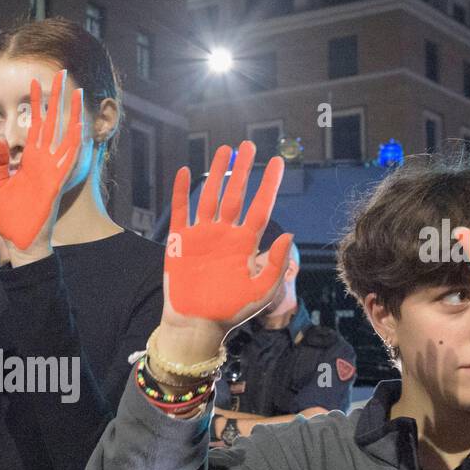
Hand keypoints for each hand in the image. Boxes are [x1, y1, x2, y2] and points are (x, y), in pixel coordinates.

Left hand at [0, 70, 82, 253]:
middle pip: (51, 123)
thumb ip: (1, 162)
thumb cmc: (13, 218)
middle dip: (55, 98)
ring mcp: (50, 172)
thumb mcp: (1, 184)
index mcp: (30, 161)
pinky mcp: (54, 185)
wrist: (22, 243)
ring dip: (68, 114)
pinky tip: (79, 127)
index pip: (35, 125)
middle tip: (61, 72)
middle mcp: (43, 163)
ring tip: (74, 90)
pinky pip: (66, 162)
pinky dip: (73, 144)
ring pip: (62, 136)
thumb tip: (0, 138)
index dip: (36, 103)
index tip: (37, 80)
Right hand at [162, 142, 292, 342]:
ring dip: (216, 173)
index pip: (260, 207)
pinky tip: (185, 172)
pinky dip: (181, 192)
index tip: (276, 162)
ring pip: (210, 196)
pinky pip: (181, 211)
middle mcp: (225, 234)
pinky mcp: (180, 241)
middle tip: (248, 145)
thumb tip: (288, 234)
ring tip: (223, 150)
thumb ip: (275, 264)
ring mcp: (202, 235)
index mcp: (246, 244)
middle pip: (235, 195)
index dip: (268, 184)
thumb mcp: (261, 292)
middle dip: (242, 170)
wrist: (197, 324)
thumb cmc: (231, 311)